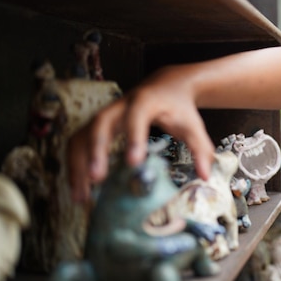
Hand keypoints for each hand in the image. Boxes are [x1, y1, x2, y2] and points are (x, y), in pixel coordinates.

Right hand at [67, 64, 214, 201]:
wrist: (166, 85)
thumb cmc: (179, 107)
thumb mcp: (193, 125)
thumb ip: (200, 149)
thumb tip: (204, 176)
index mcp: (145, 102)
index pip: (137, 116)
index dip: (133, 137)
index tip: (133, 162)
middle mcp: (119, 106)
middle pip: (100, 124)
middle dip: (96, 151)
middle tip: (97, 179)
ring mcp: (104, 115)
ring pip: (82, 136)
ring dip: (78, 165)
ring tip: (81, 195)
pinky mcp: (95, 126)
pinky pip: (78, 144)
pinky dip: (75, 166)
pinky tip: (80, 191)